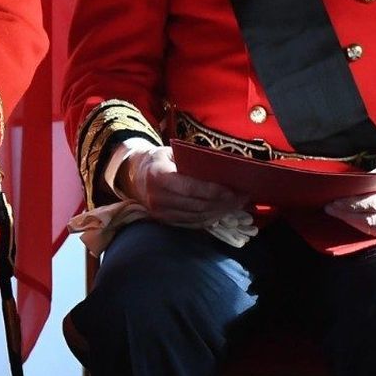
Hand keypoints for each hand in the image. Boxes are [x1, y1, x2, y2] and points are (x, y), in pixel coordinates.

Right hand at [118, 146, 245, 225]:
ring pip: (196, 216)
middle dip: (222, 203)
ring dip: (219, 212)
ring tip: (237, 205)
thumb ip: (192, 160)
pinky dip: (210, 218)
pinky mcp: (164, 221)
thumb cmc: (158, 160)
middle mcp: (157, 197)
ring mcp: (160, 212)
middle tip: (242, 198)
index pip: (190, 187)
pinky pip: (192, 223)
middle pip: (196, 204)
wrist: (133, 175)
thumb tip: (224, 167)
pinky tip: (222, 212)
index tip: (233, 190)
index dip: (213, 191)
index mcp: (158, 175)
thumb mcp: (171, 153)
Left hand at [324, 160, 375, 237]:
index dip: (352, 205)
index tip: (334, 201)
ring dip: (353, 223)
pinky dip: (366, 228)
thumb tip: (353, 185)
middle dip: (347, 215)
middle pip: (372, 219)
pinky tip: (353, 221)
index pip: (374, 204)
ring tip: (337, 214)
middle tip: (329, 208)